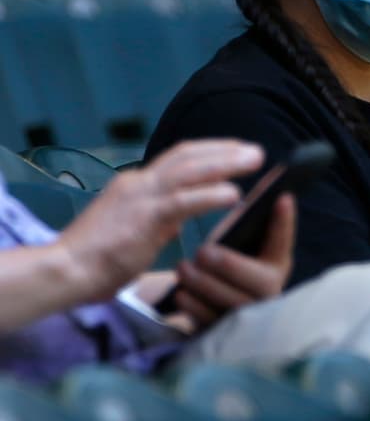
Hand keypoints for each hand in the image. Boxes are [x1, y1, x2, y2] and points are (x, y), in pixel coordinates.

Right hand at [55, 140, 264, 302]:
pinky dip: (212, 195)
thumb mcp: (131, 232)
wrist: (63, 271)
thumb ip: (156, 222)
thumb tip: (178, 221)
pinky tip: (235, 195)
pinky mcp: (143, 217)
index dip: (209, 151)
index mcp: (134, 185)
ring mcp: (140, 197)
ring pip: (190, 170)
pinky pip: (184, 201)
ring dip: (226, 163)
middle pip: (188, 155)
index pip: (177, 158)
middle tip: (255, 151)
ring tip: (255, 161)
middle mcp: (138, 183)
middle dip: (225, 150)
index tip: (236, 150)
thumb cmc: (94, 260)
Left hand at [169, 193, 295, 330]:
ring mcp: (249, 315)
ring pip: (231, 302)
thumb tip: (263, 179)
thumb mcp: (236, 240)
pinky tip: (181, 293)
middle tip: (203, 251)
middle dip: (227, 264)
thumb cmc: (224, 265)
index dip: (284, 221)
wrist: (207, 307)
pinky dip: (192, 304)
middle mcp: (269, 291)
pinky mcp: (226, 333)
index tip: (282, 197)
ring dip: (203, 283)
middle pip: (255, 280)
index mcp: (276, 263)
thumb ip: (246, 218)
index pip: (284, 240)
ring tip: (184, 269)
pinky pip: (209, 321)